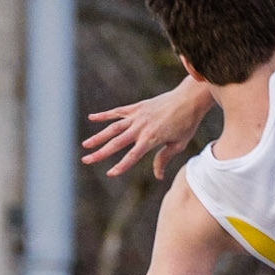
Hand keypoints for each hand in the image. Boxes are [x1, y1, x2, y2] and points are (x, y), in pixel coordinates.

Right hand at [82, 79, 211, 178]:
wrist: (189, 98)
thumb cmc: (187, 123)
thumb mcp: (179, 144)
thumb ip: (164, 158)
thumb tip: (158, 175)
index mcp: (151, 138)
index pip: (132, 156)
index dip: (121, 166)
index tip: (110, 173)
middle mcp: (141, 127)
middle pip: (116, 142)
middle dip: (100, 153)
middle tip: (86, 160)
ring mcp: (137, 116)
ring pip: (113, 127)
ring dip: (98, 136)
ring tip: (85, 145)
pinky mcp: (137, 107)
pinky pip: (117, 112)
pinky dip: (104, 115)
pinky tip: (91, 117)